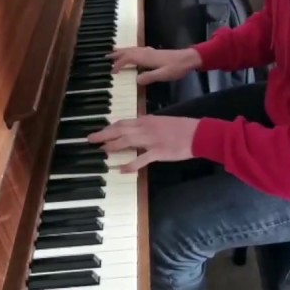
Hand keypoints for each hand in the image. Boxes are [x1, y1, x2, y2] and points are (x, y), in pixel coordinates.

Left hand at [86, 115, 200, 172]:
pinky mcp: (158, 152)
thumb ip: (148, 124)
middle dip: (103, 134)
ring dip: (112, 146)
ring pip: (126, 142)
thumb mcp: (162, 120)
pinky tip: (121, 169)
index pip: (123, 122)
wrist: (199, 134)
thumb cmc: (183, 127)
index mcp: (146, 120)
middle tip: (90, 139)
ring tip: (102, 151)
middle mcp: (145, 128)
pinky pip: (141, 159)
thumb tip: (137, 126)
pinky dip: (130, 164)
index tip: (101, 131)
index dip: (110, 127)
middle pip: (119, 130)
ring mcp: (151, 140)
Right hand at [106, 46, 200, 85]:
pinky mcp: (154, 52)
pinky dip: (131, 50)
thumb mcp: (164, 75)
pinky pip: (138, 50)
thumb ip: (150, 77)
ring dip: (122, 51)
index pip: (128, 59)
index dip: (118, 65)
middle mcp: (146, 53)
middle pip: (128, 52)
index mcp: (146, 58)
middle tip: (106, 57)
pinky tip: (133, 53)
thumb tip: (136, 80)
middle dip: (116, 54)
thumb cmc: (177, 68)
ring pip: (132, 49)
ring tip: (114, 52)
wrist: (189, 58)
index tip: (111, 72)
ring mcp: (150, 51)